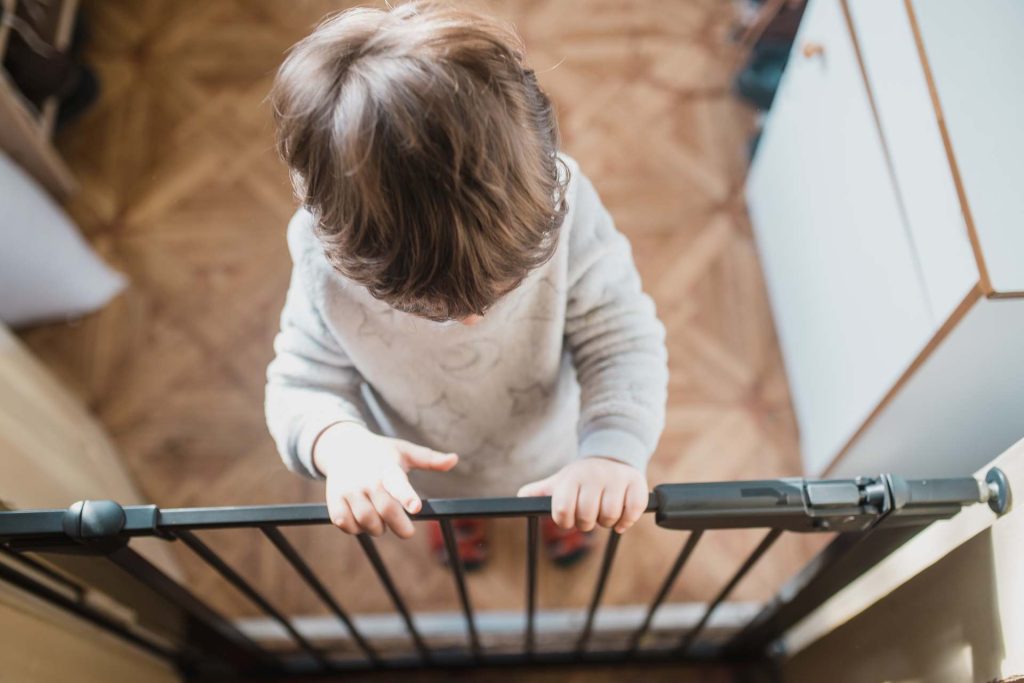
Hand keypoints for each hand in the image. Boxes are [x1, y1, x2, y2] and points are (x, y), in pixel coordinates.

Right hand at [313, 422, 457, 537]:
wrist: (343, 446)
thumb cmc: (381, 452)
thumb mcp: (405, 451)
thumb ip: (429, 459)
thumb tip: (455, 460)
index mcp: (387, 467)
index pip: (398, 483)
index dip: (407, 496)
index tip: (416, 507)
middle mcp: (367, 479)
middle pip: (385, 510)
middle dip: (399, 525)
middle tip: (408, 531)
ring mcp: (348, 490)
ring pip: (366, 521)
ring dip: (378, 528)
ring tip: (383, 522)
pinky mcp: (334, 499)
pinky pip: (346, 524)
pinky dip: (356, 528)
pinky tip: (363, 522)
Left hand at [516, 457, 647, 532]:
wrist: (611, 456)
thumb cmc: (581, 478)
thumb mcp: (559, 482)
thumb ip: (538, 492)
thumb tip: (520, 498)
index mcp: (572, 478)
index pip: (562, 511)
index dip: (565, 521)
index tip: (569, 518)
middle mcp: (593, 476)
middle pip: (587, 516)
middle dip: (586, 523)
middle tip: (589, 516)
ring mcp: (616, 478)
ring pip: (610, 514)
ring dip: (607, 522)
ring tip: (604, 514)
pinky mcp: (636, 483)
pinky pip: (633, 510)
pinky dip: (627, 520)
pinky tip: (621, 519)